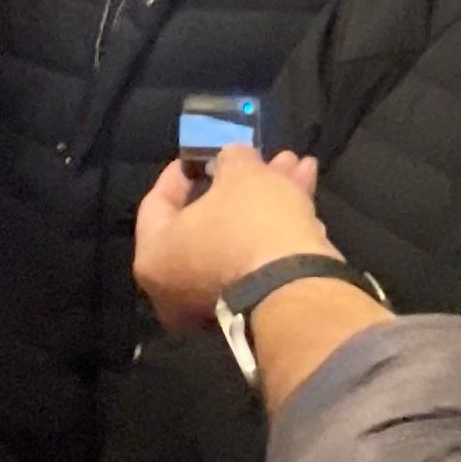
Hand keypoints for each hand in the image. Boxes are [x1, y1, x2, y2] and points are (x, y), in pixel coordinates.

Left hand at [133, 145, 334, 333]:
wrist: (298, 292)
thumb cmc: (250, 226)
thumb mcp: (240, 173)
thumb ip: (229, 159)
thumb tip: (230, 161)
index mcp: (155, 257)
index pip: (157, 203)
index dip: (181, 171)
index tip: (200, 154)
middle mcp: (177, 287)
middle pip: (208, 218)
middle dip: (242, 181)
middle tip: (261, 157)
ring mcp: (216, 302)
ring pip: (239, 235)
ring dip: (268, 197)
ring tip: (299, 165)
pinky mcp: (254, 308)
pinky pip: (257, 258)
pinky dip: (277, 226)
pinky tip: (306, 194)